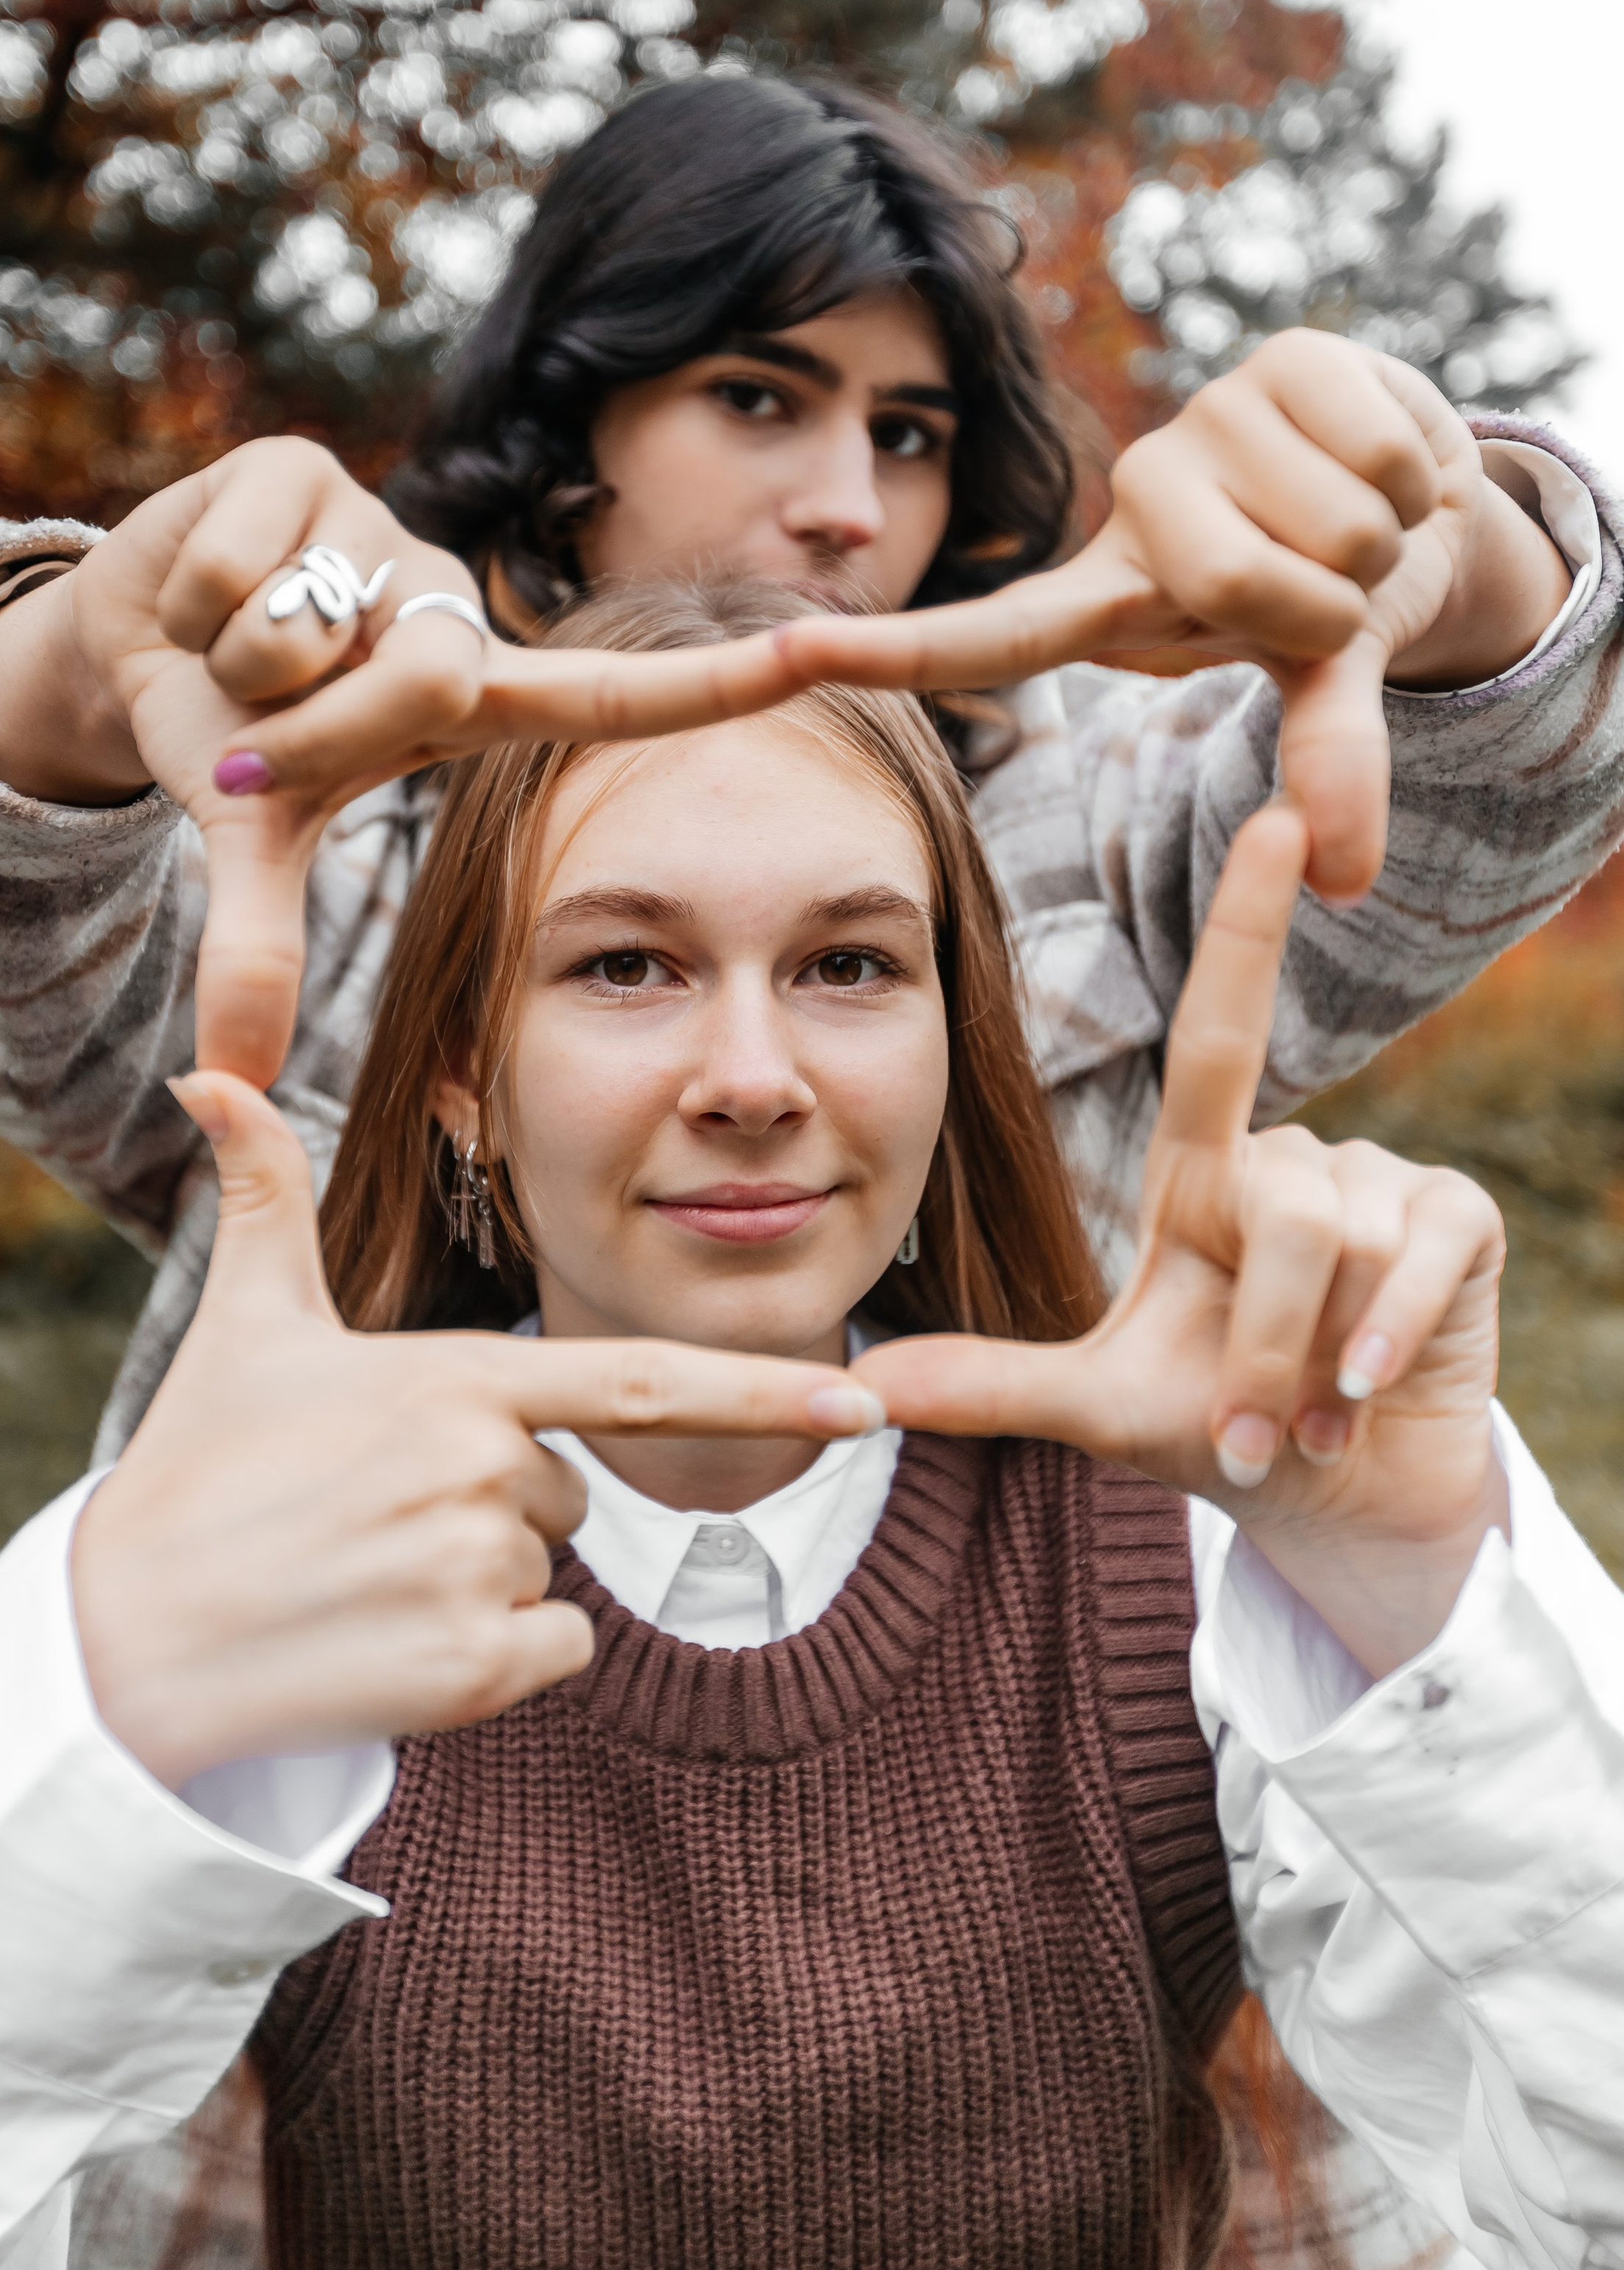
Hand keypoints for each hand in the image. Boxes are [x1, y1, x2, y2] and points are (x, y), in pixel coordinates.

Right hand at [0, 439, 823, 1081]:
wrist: (128, 641)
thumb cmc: (228, 739)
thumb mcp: (253, 838)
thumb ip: (257, 949)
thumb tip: (221, 1084)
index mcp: (472, 697)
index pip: (615, 695)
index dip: (718, 684)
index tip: (826, 654)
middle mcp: (448, 606)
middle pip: (427, 677)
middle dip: (309, 731)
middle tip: (255, 740)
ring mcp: (383, 527)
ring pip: (304, 625)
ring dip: (234, 661)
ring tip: (232, 653)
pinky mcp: (299, 461)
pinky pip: (238, 565)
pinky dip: (189, 601)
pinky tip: (199, 593)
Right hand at [68, 1072, 882, 1787]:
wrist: (122, 1643)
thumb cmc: (195, 1474)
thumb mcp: (243, 1325)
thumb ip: (264, 1196)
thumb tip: (211, 1071)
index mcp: (456, 1380)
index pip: (642, 1380)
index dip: (764, 1389)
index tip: (866, 1399)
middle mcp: (485, 1469)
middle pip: (570, 1488)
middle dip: (499, 1502)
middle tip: (376, 1516)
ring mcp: (480, 1573)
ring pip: (554, 1573)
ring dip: (483, 1582)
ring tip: (368, 1576)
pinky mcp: (468, 1672)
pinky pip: (546, 1656)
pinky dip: (491, 1663)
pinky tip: (391, 1643)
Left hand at [774, 334, 1569, 899]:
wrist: (1421, 490)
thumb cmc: (1332, 597)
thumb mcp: (1319, 683)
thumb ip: (1322, 769)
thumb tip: (1347, 883)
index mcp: (1108, 597)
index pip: (988, 638)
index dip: (889, 651)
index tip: (778, 654)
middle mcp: (1134, 502)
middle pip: (1240, 586)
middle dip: (1327, 604)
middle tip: (1329, 587)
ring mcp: (1202, 423)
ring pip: (1332, 529)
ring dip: (1378, 544)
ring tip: (1357, 525)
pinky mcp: (1280, 357)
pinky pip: (1383, 461)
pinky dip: (1419, 482)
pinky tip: (1384, 466)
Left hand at [854, 805, 1507, 1677]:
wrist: (1338, 1502)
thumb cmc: (1217, 1428)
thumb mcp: (1097, 1407)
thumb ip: (988, 1386)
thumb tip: (861, 1385)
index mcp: (1202, 1169)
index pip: (1221, 1024)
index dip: (1248, 920)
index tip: (1277, 818)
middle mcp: (1292, 1157)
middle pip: (1282, 1215)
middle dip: (1259, 1351)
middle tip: (1247, 1436)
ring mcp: (1382, 1183)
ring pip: (1347, 1250)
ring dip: (1318, 1364)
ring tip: (1309, 1416)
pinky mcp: (1460, 1223)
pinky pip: (1424, 1260)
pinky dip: (1392, 1340)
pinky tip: (1370, 1391)